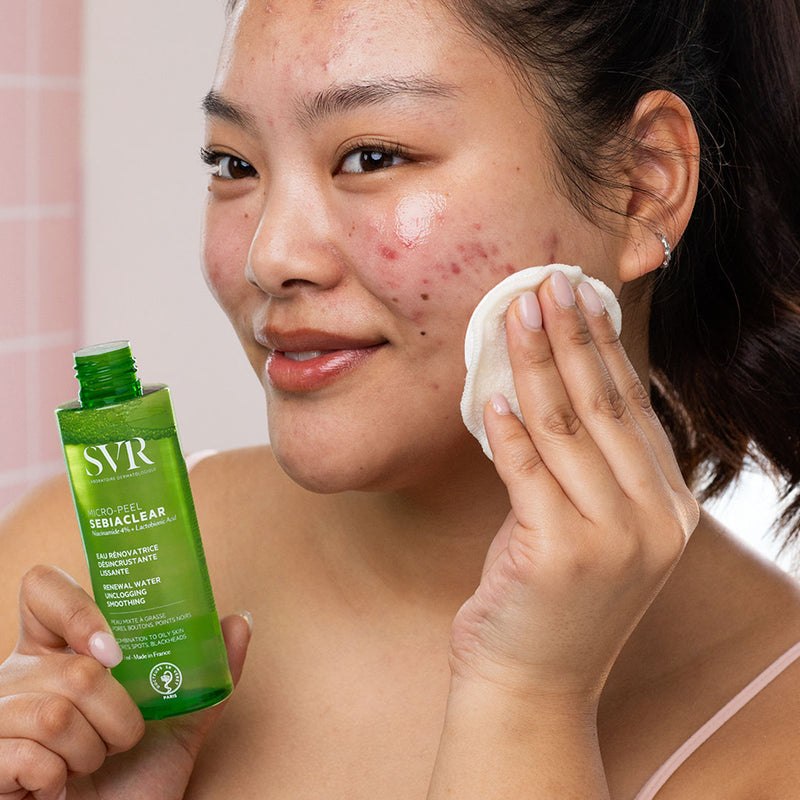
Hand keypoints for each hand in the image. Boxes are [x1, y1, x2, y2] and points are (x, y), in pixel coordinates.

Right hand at [0, 565, 250, 799]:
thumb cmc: (134, 779)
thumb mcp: (179, 722)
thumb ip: (207, 672)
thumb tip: (240, 621)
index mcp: (56, 650)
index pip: (42, 590)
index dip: (76, 608)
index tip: (116, 649)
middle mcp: (18, 675)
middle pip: (77, 668)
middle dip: (118, 716)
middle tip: (118, 739)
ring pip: (56, 712)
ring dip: (92, 750)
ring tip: (88, 765)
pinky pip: (30, 754)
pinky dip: (58, 778)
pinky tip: (55, 789)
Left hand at [450, 271, 698, 705]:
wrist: (532, 684)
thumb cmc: (551, 601)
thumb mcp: (588, 528)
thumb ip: (586, 467)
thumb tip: (550, 385)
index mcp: (670, 508)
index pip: (633, 407)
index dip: (603, 347)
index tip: (580, 299)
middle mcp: (655, 520)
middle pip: (604, 405)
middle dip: (570, 337)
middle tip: (546, 283)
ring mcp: (614, 539)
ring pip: (566, 427)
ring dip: (535, 363)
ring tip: (514, 314)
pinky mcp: (559, 554)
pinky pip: (527, 471)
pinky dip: (506, 428)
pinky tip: (490, 391)